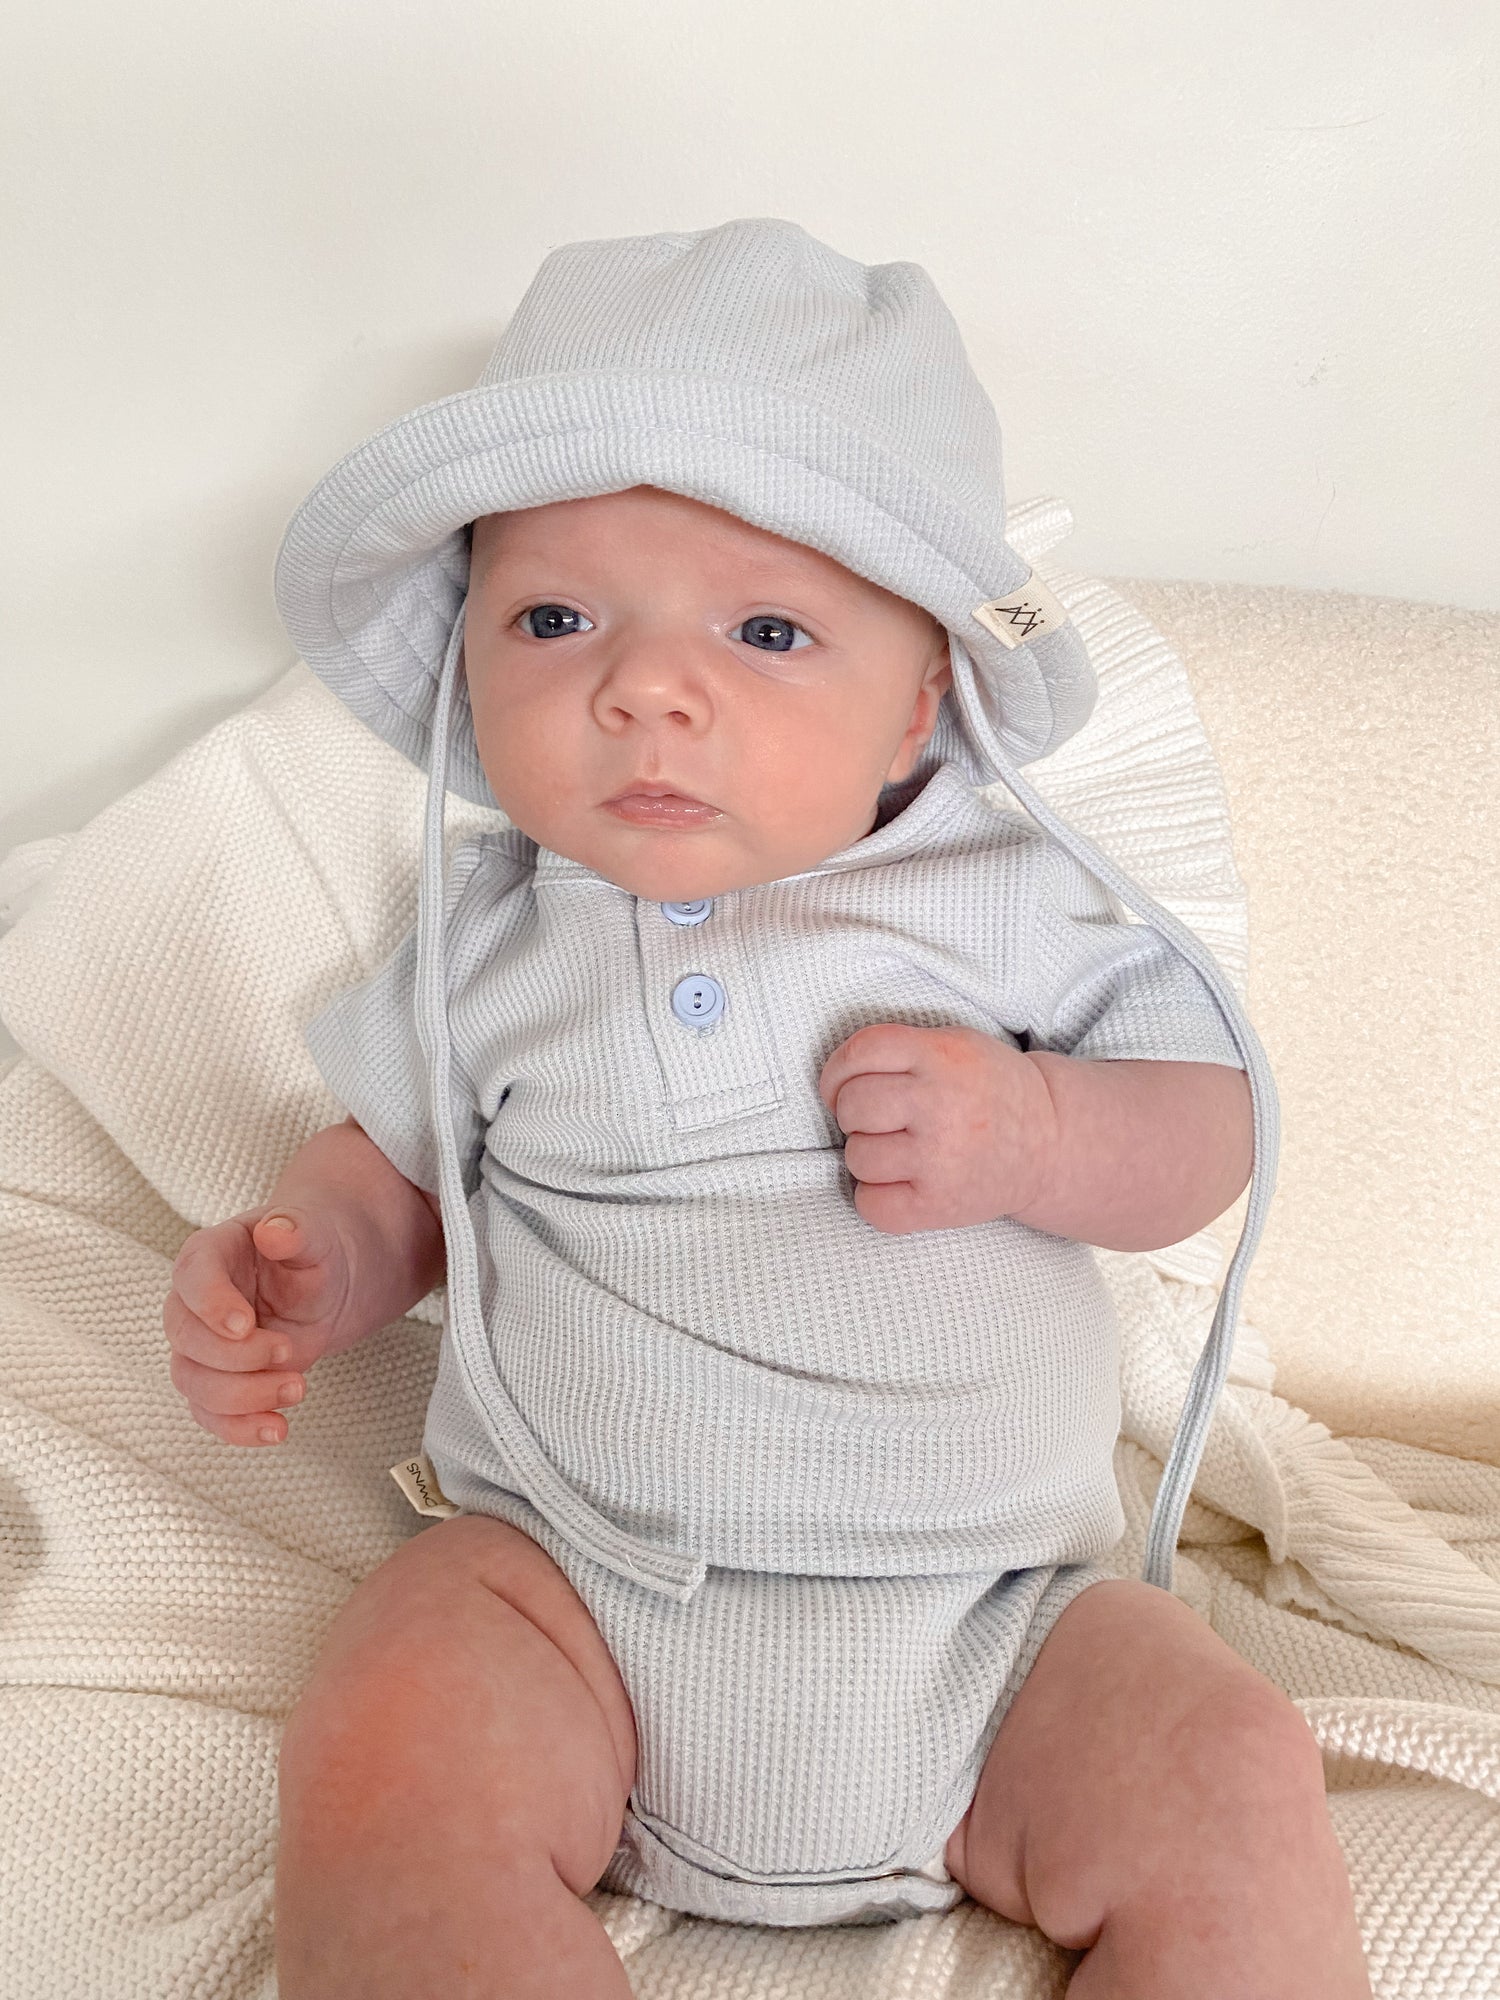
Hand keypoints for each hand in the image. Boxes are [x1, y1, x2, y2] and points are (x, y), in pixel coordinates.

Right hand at [162, 1206, 356, 1445]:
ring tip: (298, 1387)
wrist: (326, 1281)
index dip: (211, 1304)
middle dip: (236, 1356)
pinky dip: (239, 1429)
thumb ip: (295, 1229)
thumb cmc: (312, 1249)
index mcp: (209, 1253)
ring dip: (243, 1396)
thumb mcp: (314, 1232)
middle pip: (185, 1338)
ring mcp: (201, 1346)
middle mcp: (194, 1302)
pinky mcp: (219, 1380)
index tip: (245, 1325)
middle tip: (287, 1351)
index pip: (191, 1277)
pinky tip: (277, 1429)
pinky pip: (209, 1414)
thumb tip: (276, 1231)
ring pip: (193, 1383)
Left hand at [817, 1023, 1058, 1234]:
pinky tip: (902, 1186)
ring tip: (903, 1153)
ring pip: (857, 1157)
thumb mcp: (956, 1045)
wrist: (1050, 1143)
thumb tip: (835, 1084)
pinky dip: (876, 1198)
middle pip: (852, 1106)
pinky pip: (870, 1204)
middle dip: (855, 1115)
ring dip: (869, 1157)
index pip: (861, 1052)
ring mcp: (939, 1158)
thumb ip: (901, 1051)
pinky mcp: (939, 1204)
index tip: (841, 1088)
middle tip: (885, 1122)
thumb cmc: (990, 1091)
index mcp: (942, 1057)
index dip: (837, 1072)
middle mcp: (939, 1105)